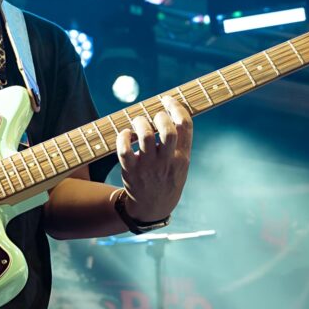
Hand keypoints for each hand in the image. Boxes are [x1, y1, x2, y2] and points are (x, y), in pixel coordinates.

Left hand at [115, 95, 192, 220]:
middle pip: (167, 130)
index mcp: (182, 157)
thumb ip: (180, 142)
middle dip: (160, 116)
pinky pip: (124, 149)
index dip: (177, 107)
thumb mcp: (181, 164)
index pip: (185, 126)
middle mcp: (167, 162)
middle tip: (153, 116)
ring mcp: (149, 167)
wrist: (152, 208)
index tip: (168, 100)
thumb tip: (171, 111)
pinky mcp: (131, 170)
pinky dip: (123, 137)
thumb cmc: (166, 179)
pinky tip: (125, 135)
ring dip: (140, 123)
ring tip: (138, 122)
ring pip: (145, 136)